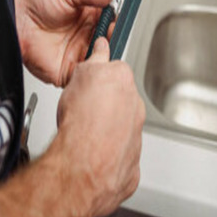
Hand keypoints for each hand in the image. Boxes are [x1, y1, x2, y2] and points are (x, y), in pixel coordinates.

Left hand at [13, 0, 116, 86]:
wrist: (13, 12)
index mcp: (90, 14)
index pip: (114, 21)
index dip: (119, 23)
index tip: (120, 21)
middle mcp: (86, 35)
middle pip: (110, 44)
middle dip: (114, 42)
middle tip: (110, 35)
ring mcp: (76, 53)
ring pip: (100, 62)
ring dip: (104, 59)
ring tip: (100, 49)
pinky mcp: (66, 70)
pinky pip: (84, 78)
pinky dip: (90, 75)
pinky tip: (90, 64)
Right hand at [55, 37, 145, 216]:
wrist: (81, 166)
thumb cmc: (80, 124)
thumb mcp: (80, 76)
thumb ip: (95, 59)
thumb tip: (101, 49)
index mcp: (124, 83)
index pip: (115, 71)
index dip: (98, 77)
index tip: (89, 82)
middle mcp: (136, 109)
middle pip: (120, 100)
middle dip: (103, 104)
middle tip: (82, 111)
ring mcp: (136, 138)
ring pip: (121, 129)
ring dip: (106, 131)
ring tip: (83, 136)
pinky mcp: (131, 166)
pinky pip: (120, 157)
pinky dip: (107, 157)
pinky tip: (91, 156)